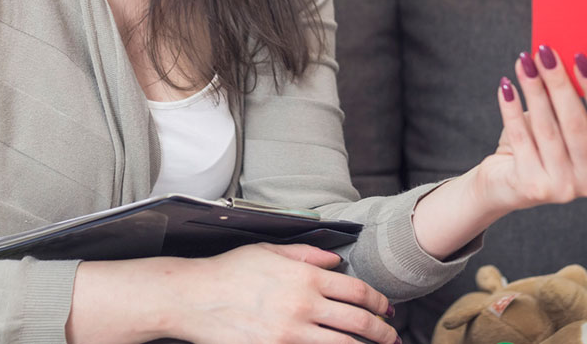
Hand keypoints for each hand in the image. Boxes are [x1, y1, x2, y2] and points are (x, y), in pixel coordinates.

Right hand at [69, 243, 398, 343]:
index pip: (357, 291)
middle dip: (382, 331)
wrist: (194, 297)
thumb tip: (335, 260)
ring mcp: (289, 332)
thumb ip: (307, 254)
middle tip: (392, 336)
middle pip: (357, 321)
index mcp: (305, 277)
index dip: (379, 302)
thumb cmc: (229, 271)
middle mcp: (303, 305)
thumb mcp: (270, 250)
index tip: (388, 309)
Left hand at [473, 45, 586, 212]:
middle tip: (545, 53)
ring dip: (533, 90)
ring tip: (523, 63)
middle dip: (559, 83)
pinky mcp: (531, 187)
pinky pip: (520, 138)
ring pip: (546, 128)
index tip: (580, 57)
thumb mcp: (565, 130)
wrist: (506, 187)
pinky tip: (506, 87)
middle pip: (575, 123)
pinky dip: (511, 109)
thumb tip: (562, 58)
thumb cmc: (541, 148)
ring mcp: (562, 187)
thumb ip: (572, 105)